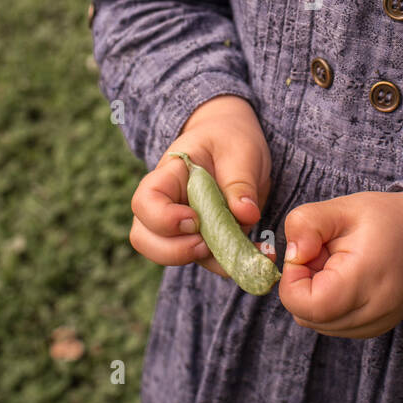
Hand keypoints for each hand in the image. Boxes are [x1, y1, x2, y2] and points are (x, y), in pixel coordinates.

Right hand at [128, 95, 271, 280]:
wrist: (234, 141)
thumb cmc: (230, 139)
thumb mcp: (240, 150)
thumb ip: (240, 182)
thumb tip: (246, 215)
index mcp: (169, 175)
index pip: (144, 201)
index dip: (162, 219)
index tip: (194, 220)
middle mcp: (166, 204)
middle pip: (144, 238)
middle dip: (174, 251)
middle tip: (207, 244)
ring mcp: (181, 225)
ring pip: (171, 256)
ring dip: (206, 261)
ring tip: (240, 251)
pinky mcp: (202, 238)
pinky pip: (207, 261)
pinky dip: (230, 264)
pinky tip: (258, 254)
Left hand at [278, 191, 402, 338]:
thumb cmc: (384, 220)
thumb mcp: (342, 209)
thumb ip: (306, 224)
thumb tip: (291, 254)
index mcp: (363, 281)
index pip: (306, 304)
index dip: (292, 279)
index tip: (306, 253)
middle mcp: (372, 313)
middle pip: (307, 316)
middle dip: (303, 284)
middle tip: (324, 255)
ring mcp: (375, 326)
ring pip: (317, 324)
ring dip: (315, 295)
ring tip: (338, 266)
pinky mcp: (375, 329)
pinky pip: (333, 325)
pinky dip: (328, 305)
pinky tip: (345, 280)